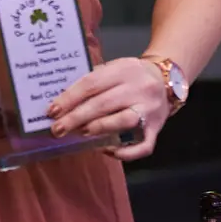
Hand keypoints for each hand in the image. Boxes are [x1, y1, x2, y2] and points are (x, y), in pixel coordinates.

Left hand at [45, 57, 170, 161]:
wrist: (167, 78)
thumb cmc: (132, 75)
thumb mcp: (114, 68)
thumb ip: (94, 82)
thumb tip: (64, 103)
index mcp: (123, 69)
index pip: (91, 83)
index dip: (70, 98)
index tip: (52, 111)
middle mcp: (139, 88)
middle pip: (103, 103)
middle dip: (76, 118)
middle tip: (58, 129)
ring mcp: (150, 109)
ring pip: (124, 120)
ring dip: (99, 128)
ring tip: (81, 133)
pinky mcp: (158, 128)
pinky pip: (144, 146)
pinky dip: (125, 153)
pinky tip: (107, 151)